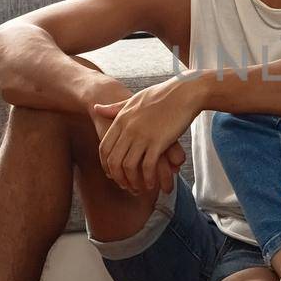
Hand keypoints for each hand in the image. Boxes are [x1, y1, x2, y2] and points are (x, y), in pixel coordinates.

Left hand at [92, 76, 200, 193]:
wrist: (184, 92)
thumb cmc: (161, 95)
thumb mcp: (133, 100)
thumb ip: (114, 108)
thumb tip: (96, 108)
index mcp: (121, 119)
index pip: (104, 148)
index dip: (106, 165)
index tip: (112, 174)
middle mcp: (128, 129)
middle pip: (114, 161)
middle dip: (118, 178)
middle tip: (125, 186)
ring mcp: (142, 136)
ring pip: (128, 167)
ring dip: (132, 182)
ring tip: (139, 188)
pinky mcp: (158, 142)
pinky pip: (147, 166)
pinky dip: (148, 178)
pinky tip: (152, 184)